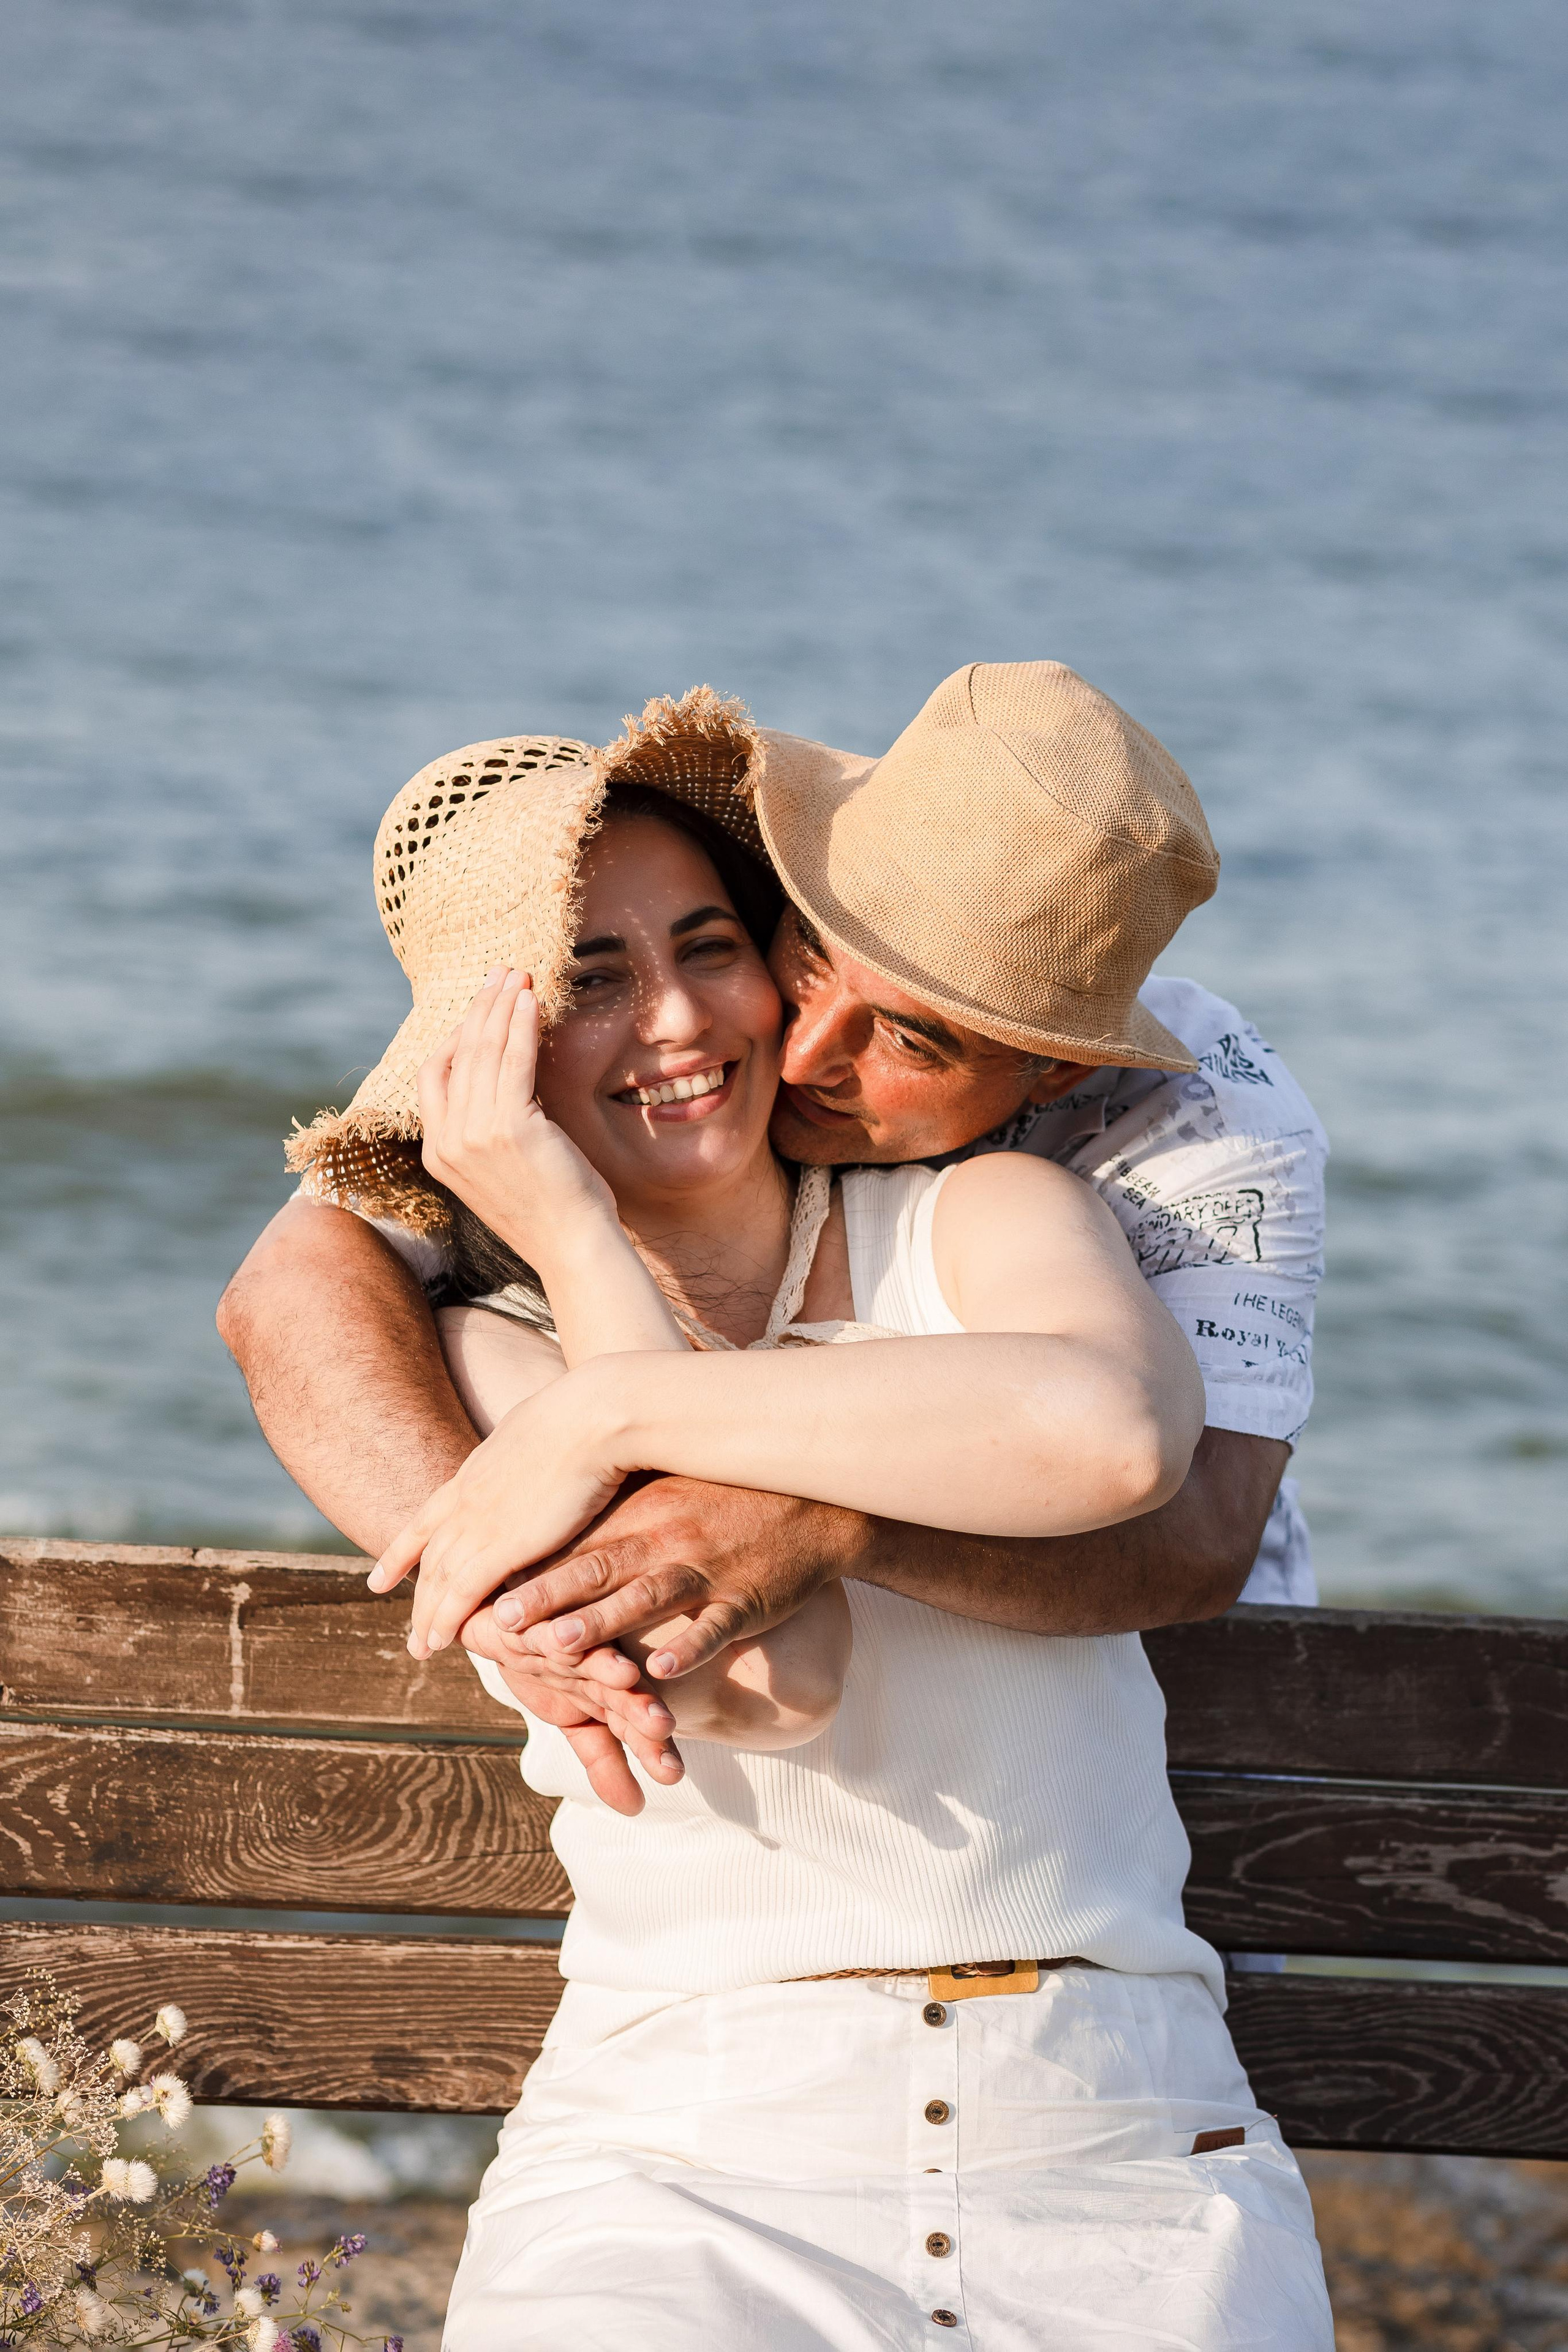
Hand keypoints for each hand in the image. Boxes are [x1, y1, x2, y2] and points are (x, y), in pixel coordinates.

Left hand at [371, 1360, 640, 1655]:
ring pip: (439, 1580)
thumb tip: (536, 1448)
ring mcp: (480, 1522)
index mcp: (476, 1472)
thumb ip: (527, 1452)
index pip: (426, 1518)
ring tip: (422, 1648)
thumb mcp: (538, 1428)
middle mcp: (467, 1499)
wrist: (593, 1415)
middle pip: (430, 1557)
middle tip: (409, 1630)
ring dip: (427, 1618)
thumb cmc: (585, 1414)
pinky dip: (447, 1620)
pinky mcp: (503, 1545)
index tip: (381, 1578)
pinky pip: (462, 1593)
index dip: (402, 1552)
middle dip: (416, 1597)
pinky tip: (441, 1642)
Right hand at [417, 966, 616, 1265]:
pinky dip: (521, 1025)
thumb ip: (490, 1127)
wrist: (574, 1246)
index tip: (480, 1008)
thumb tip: (506, 1073)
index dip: (455, 1035)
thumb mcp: (503, 1167)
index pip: (433, 1077)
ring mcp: (474, 1136)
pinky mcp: (510, 1128)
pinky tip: (531, 1000)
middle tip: (500, 974)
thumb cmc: (551, 1208)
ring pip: (482, 1052)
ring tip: (518, 975)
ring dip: (501, 1006)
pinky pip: (513, 1061)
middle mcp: (448, 1143)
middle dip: (479, 1008)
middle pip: (456, 1055)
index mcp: (439, 1154)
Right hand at [460, 1599, 682, 1816]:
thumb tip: (635, 1809)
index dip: (650, 1746)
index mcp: (608, 1685)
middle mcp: (597, 1657)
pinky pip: (547, 1618)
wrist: (504, 1606)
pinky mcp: (541, 1607)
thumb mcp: (574, 1718)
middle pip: (621, 1687)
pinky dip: (553, 1629)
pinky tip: (561, 1638)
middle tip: (661, 1725)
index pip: (633, 1720)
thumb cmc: (547, 1665)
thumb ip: (605, 1762)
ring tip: (624, 1675)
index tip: (672, 1773)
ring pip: (593, 1649)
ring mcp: (571, 1633)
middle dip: (639, 1708)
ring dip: (606, 1664)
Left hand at [489, 1474, 872, 1679]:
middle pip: (595, 1572)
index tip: (479, 1592)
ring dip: (601, 1627)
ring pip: (646, 1601)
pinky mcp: (745, 1599)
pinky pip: (713, 1627)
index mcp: (639, 1518)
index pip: (572, 1547)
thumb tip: (545, 1532)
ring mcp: (705, 1570)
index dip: (527, 1571)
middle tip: (500, 1624)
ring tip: (559, 1649)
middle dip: (546, 1601)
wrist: (809, 1502)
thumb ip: (611, 1516)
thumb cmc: (723, 1501)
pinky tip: (661, 1671)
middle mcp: (664, 1541)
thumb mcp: (663, 1496)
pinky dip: (687, 1649)